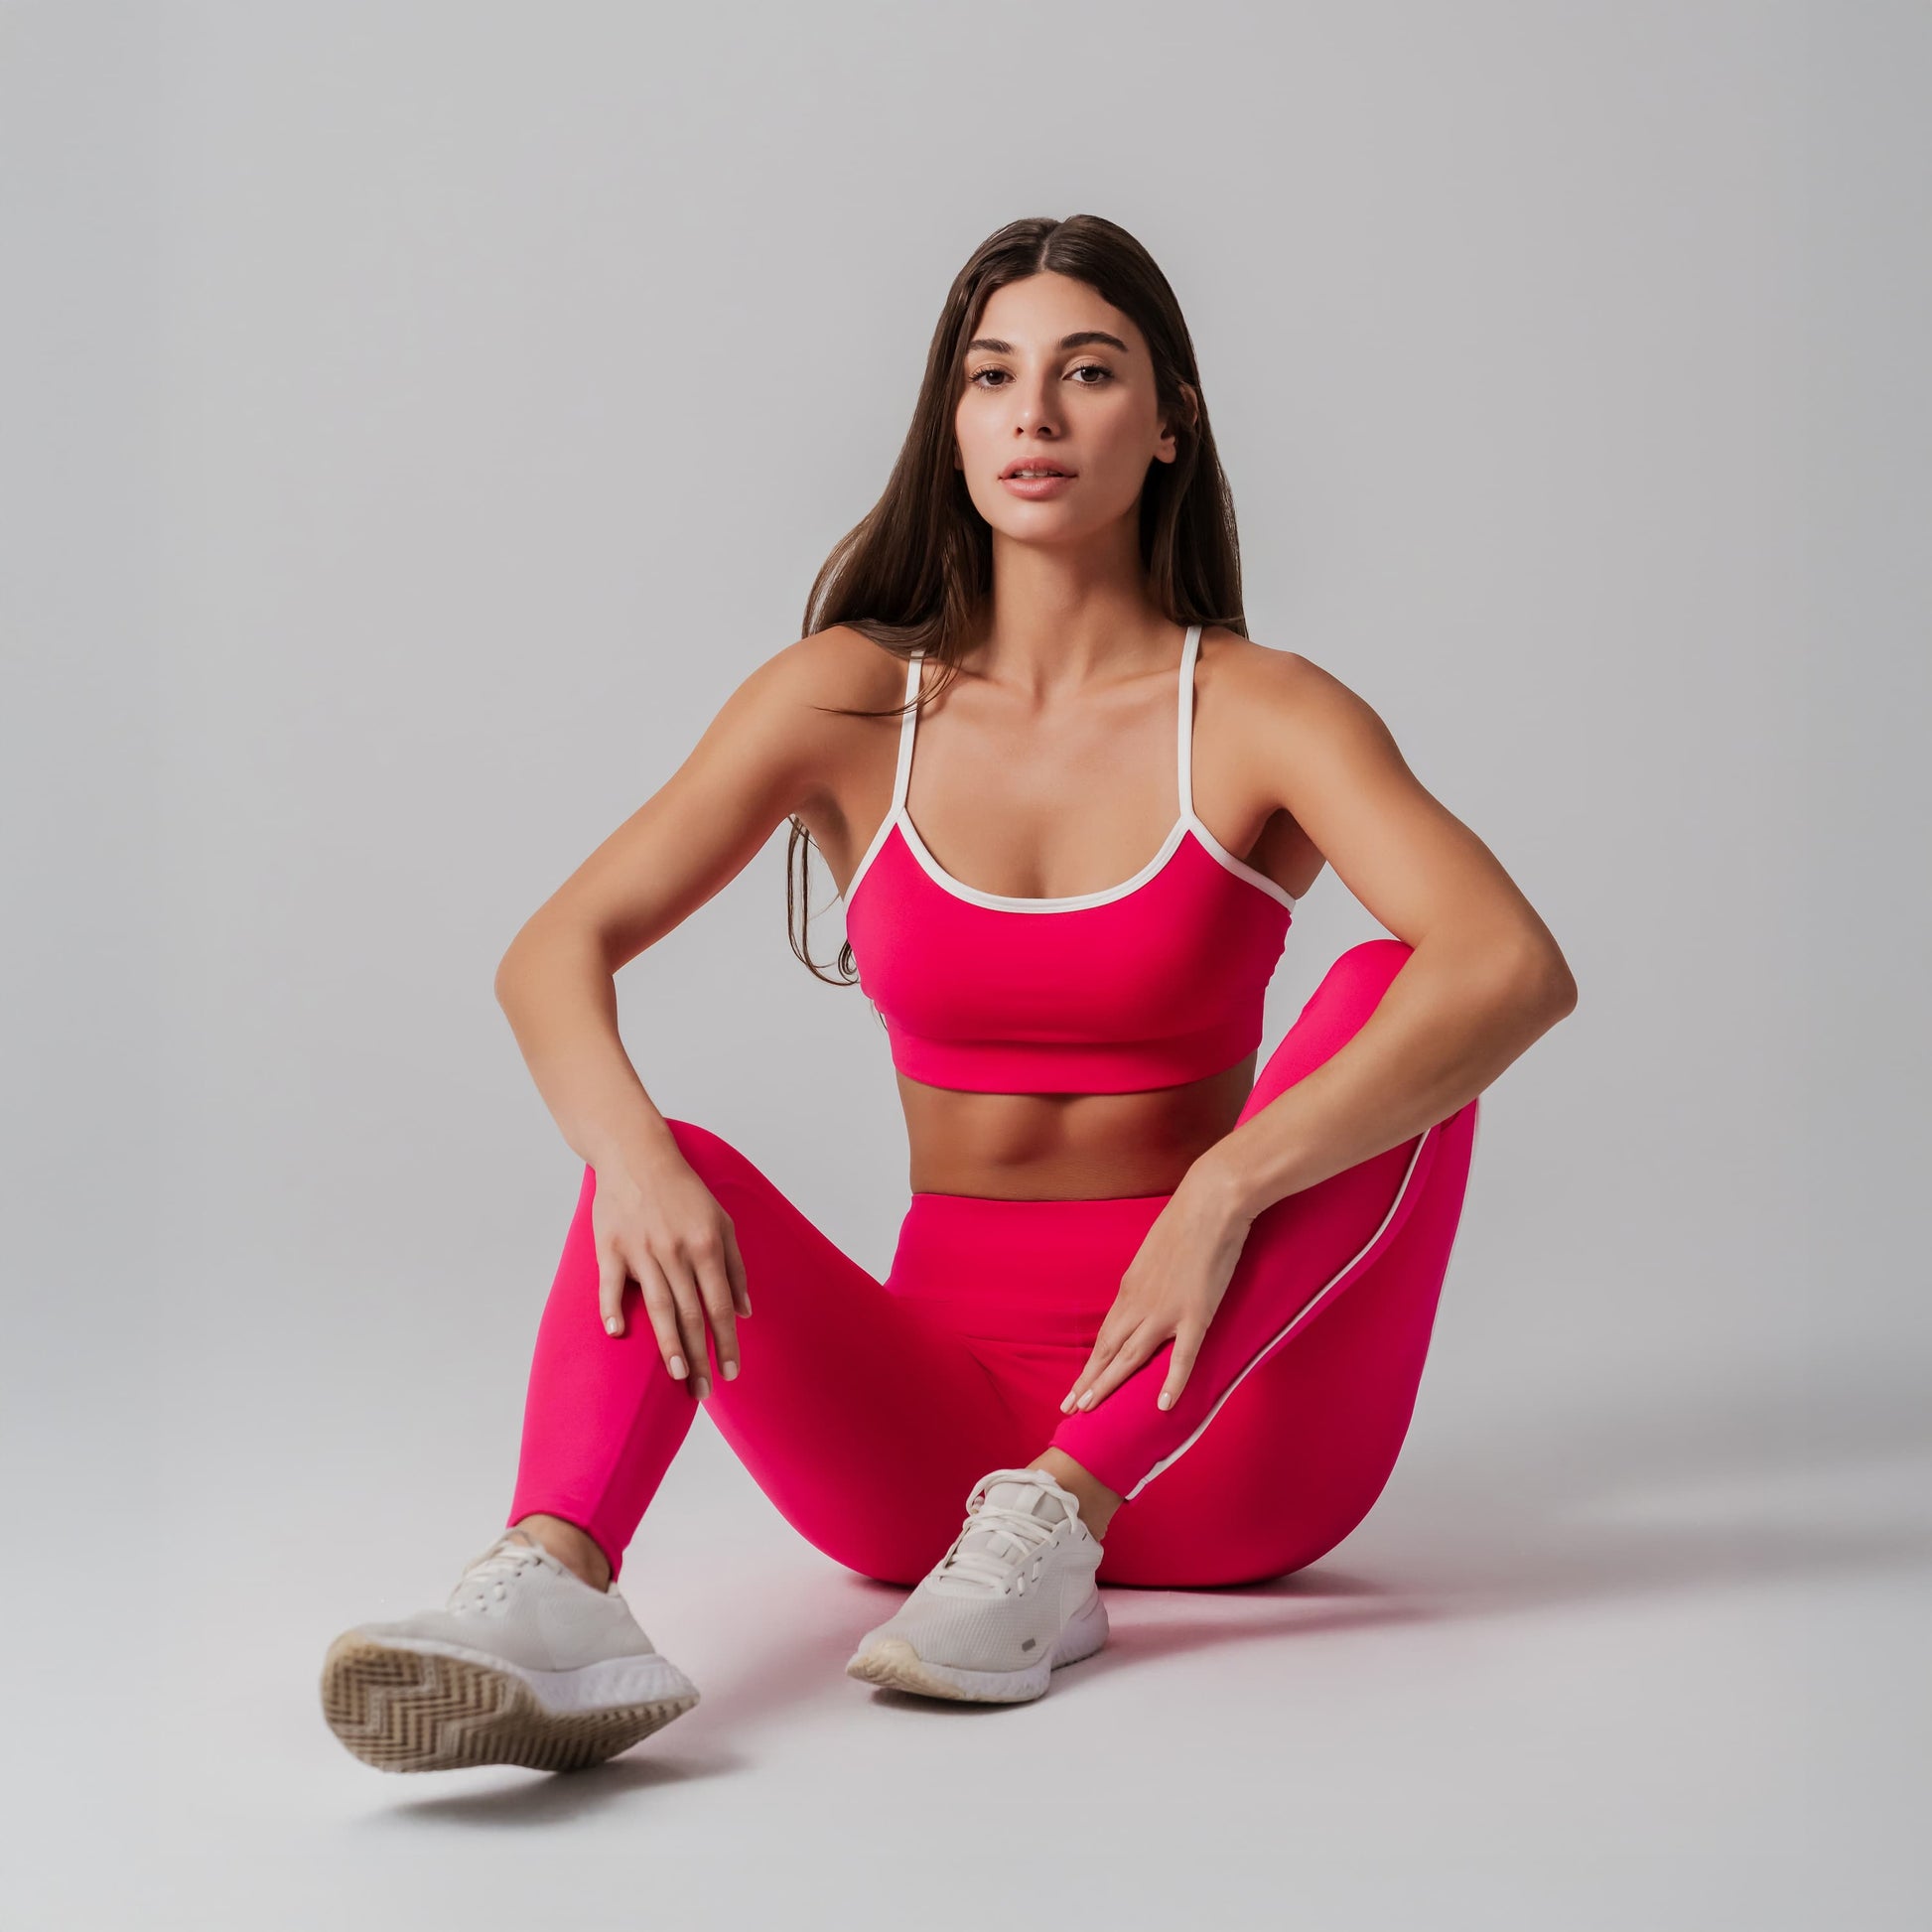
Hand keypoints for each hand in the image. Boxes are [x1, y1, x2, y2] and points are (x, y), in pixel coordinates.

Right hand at [592, 1149, 751, 1399]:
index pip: (720, 1306)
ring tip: (678, 1376)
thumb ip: (735, 1267)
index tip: (731, 1372)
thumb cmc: (684, 1191)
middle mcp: (676, 1251)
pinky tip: (619, 1334)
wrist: (637, 1155)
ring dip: (668, 1345)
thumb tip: (745, 1312)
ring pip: (658, 1306)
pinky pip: (610, 1284)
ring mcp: (641, 1249)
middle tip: (704, 1391)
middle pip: (691, 1314)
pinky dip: (612, 1308)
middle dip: (700, 1356)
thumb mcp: (722, 1221)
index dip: (727, 1342)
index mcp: (706, 1245)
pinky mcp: (610, 1246)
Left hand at [1059, 1168, 1253, 1416]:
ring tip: (1092, 1410)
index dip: (1090, 1364)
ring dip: (1109, 1385)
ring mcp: (1166, 1311)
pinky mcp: (1196, 1313)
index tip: (1076, 1388)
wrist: (1210, 1203)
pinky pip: (1183, 1355)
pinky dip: (1172, 1382)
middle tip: (1069, 1410)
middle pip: (1108, 1351)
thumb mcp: (1153, 1254)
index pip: (1105, 1336)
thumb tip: (1143, 1297)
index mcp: (1130, 1289)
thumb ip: (1146, 1281)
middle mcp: (1140, 1304)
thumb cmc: (1185, 1221)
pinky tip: (1163, 1405)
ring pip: (1131, 1357)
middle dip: (1088, 1382)